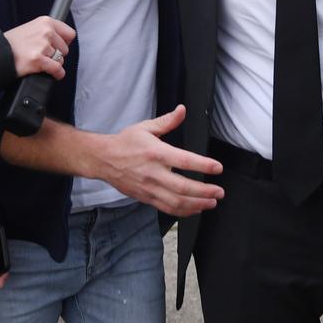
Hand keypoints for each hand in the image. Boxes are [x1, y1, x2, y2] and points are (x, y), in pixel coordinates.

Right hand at [3, 17, 75, 78]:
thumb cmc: (12, 43)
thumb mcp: (31, 28)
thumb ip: (47, 31)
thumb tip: (63, 41)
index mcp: (45, 21)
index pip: (69, 33)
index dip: (64, 42)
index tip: (59, 47)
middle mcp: (46, 31)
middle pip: (65, 49)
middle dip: (57, 54)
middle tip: (44, 56)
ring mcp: (42, 45)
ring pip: (60, 59)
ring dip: (54, 64)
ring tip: (41, 62)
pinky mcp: (38, 59)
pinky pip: (57, 69)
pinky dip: (57, 74)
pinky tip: (53, 74)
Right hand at [95, 105, 224, 216]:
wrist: (103, 159)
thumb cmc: (125, 142)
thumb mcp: (145, 127)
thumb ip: (167, 121)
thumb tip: (182, 110)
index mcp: (156, 153)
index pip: (184, 161)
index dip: (203, 165)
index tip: (217, 168)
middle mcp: (153, 173)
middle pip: (182, 187)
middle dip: (204, 191)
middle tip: (219, 191)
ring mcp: (149, 188)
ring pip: (176, 202)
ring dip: (197, 204)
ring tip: (211, 202)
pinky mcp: (146, 198)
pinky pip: (167, 208)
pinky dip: (183, 212)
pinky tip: (195, 209)